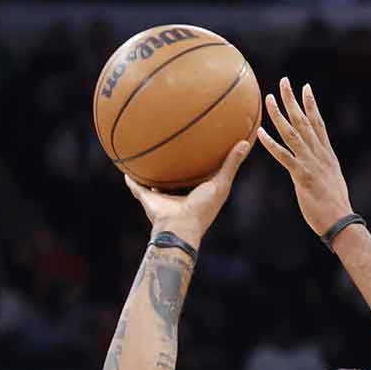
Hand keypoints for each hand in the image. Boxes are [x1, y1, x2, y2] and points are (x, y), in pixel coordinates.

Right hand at [123, 139, 252, 249]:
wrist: (179, 228)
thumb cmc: (203, 209)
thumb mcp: (221, 183)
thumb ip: (231, 164)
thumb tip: (246, 142)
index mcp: (196, 191)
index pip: (198, 172)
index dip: (199, 159)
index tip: (199, 143)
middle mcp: (178, 194)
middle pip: (175, 175)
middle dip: (174, 163)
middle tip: (172, 144)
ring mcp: (162, 197)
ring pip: (155, 180)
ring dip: (151, 170)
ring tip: (146, 153)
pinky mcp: (147, 198)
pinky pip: (136, 186)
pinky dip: (130, 179)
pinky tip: (124, 168)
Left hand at [256, 78, 354, 236]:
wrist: (340, 220)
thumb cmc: (335, 206)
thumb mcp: (332, 181)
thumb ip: (323, 169)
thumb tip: (320, 166)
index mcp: (326, 154)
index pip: (318, 123)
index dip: (311, 104)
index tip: (305, 88)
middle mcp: (319, 154)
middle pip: (304, 121)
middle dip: (293, 100)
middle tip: (284, 81)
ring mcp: (310, 163)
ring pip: (293, 133)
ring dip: (279, 115)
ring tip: (268, 99)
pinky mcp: (302, 176)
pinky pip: (284, 156)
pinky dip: (271, 144)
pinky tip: (260, 133)